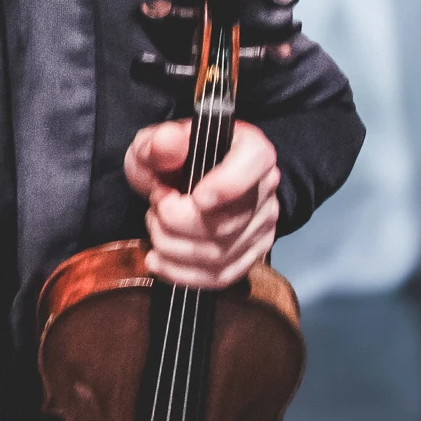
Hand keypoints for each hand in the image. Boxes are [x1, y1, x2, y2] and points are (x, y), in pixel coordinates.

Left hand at [126, 119, 280, 288]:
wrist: (177, 185)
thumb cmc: (170, 161)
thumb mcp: (156, 143)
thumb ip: (159, 143)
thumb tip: (168, 144)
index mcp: (251, 150)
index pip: (254, 164)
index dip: (226, 185)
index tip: (195, 197)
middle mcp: (265, 189)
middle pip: (227, 222)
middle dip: (175, 220)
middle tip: (156, 206)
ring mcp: (261, 227)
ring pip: (219, 254)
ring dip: (171, 246)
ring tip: (156, 226)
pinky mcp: (249, 256)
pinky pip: (220, 277)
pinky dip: (181, 274)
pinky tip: (158, 260)